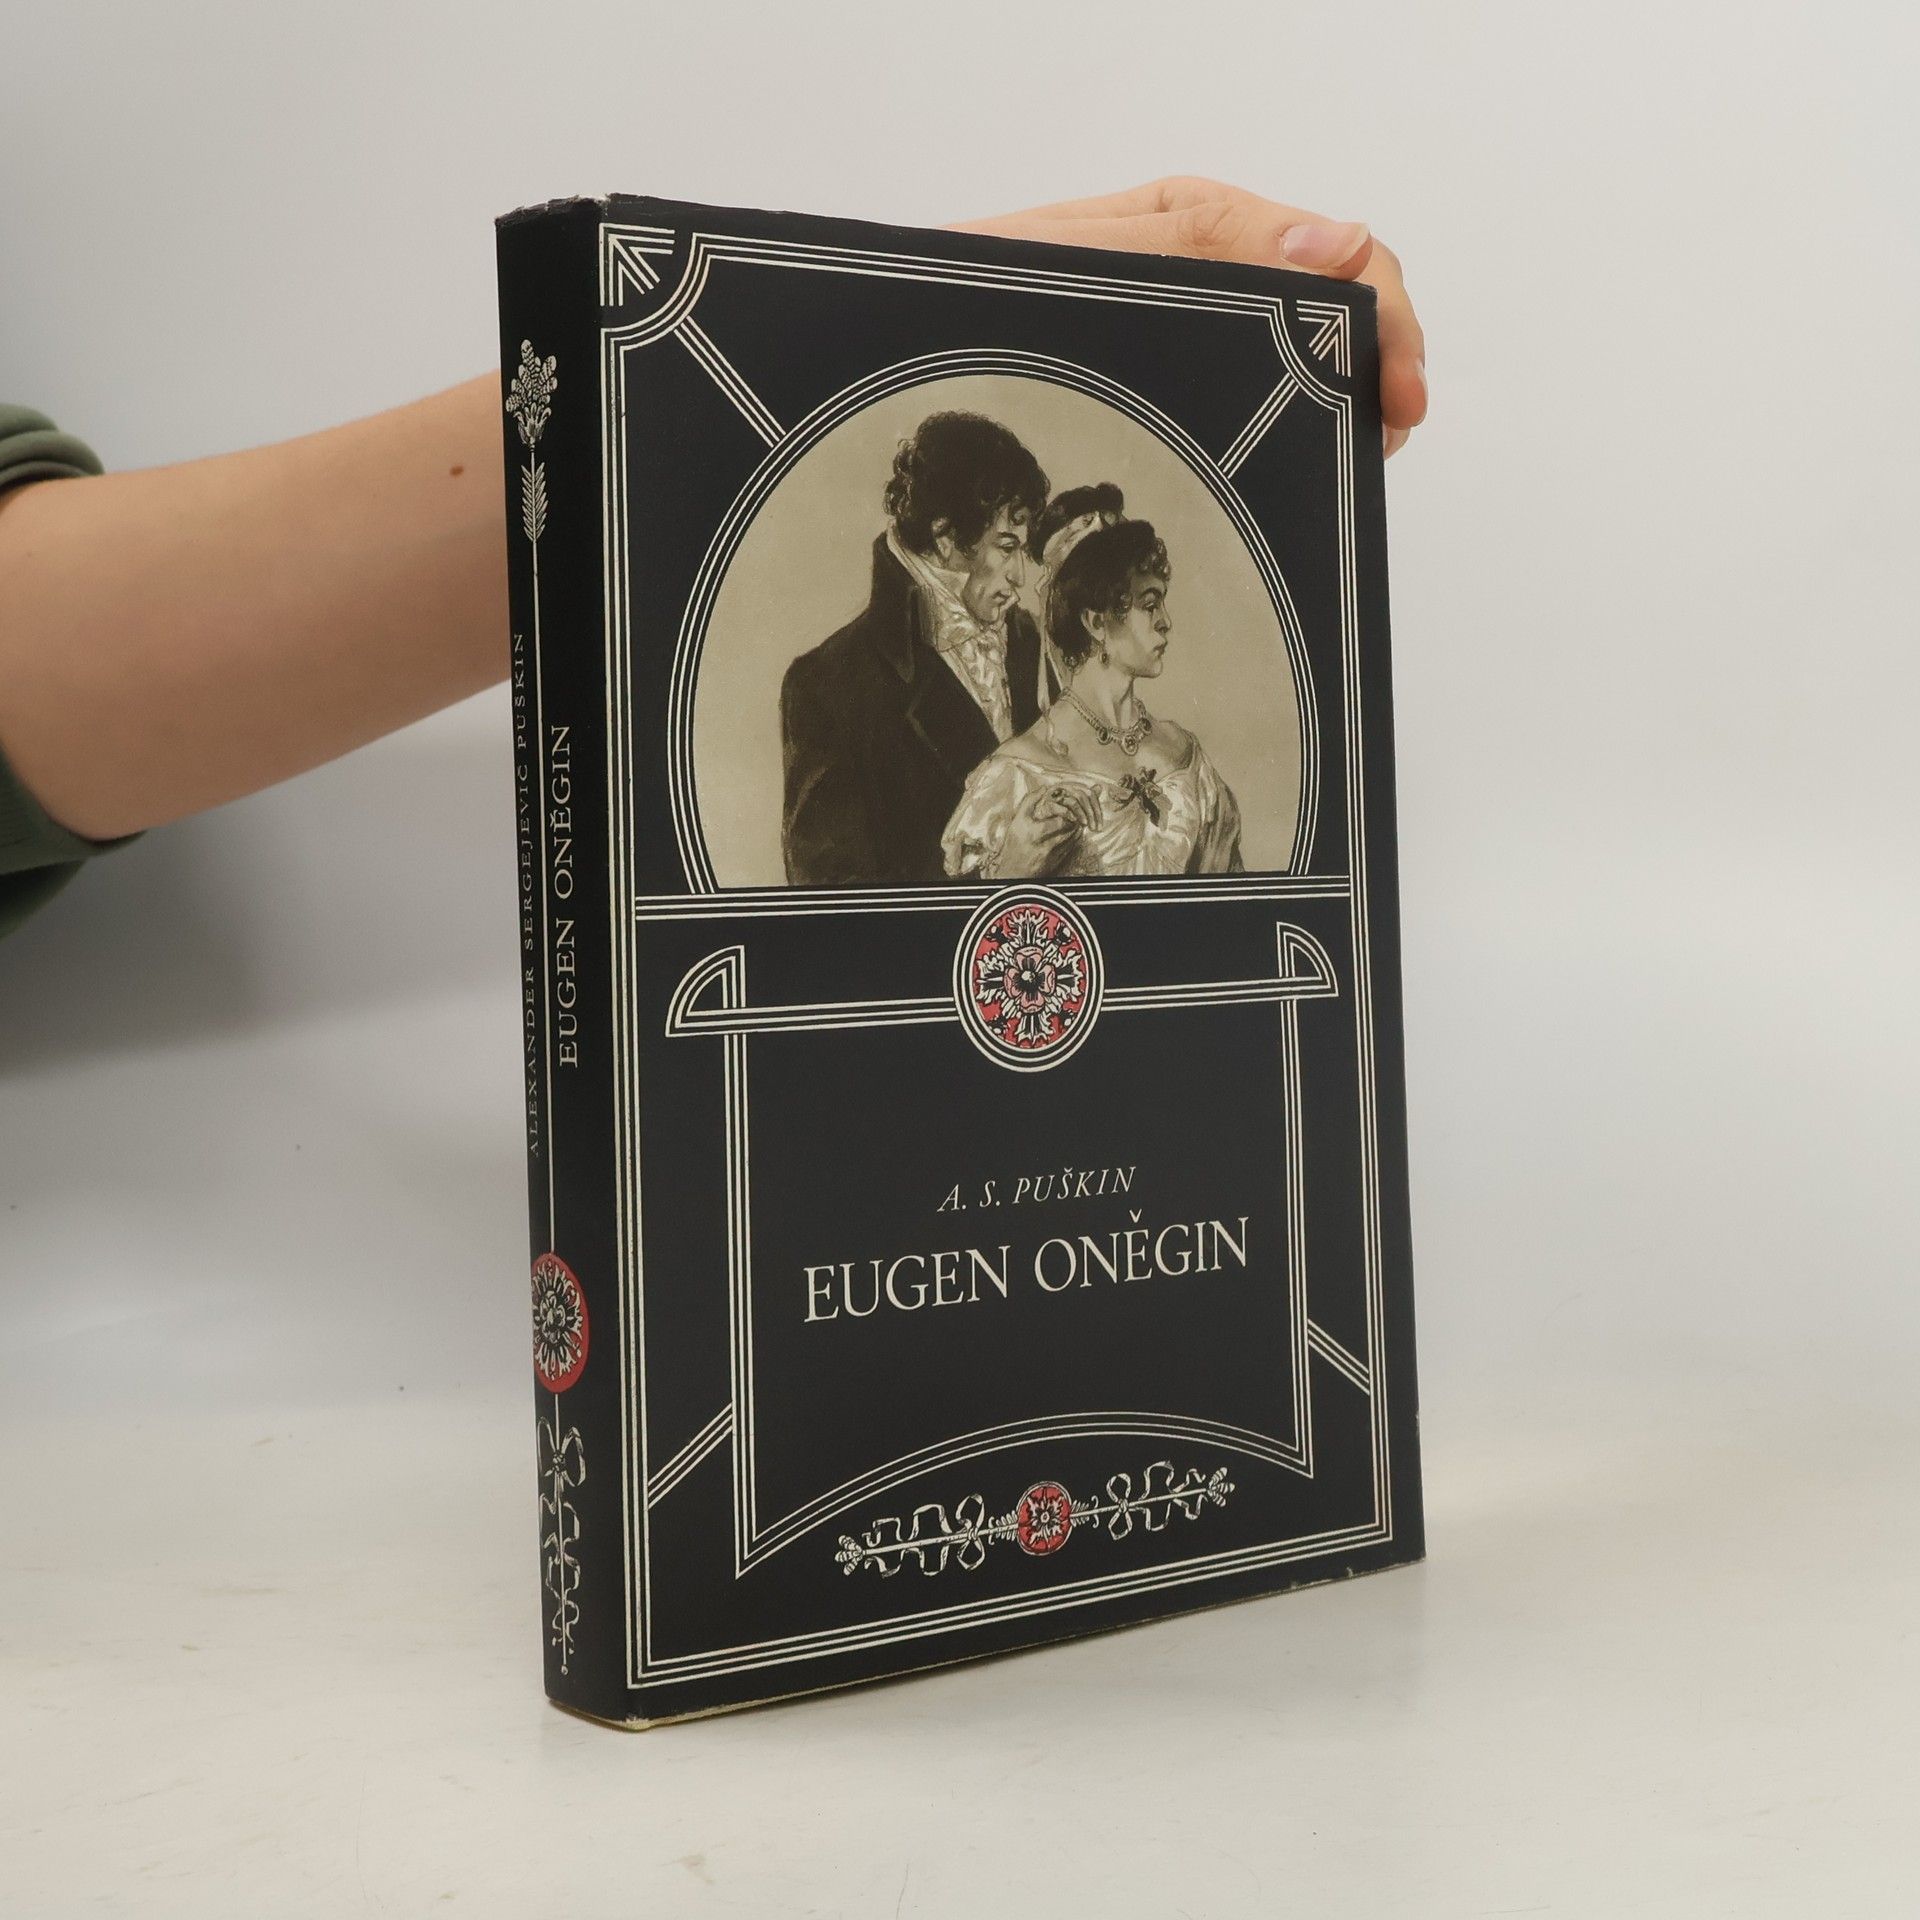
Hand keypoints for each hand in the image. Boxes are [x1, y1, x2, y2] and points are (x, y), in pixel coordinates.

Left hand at [954, 177, 1425, 458]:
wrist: (888, 349)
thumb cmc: (966, 299)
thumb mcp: (1077, 263)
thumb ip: (1198, 244)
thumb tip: (1329, 244)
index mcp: (1189, 225)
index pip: (1327, 248)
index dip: (1380, 314)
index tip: (1398, 387)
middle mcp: (1200, 268)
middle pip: (1333, 297)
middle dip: (1380, 357)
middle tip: (1393, 424)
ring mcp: (1190, 325)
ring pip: (1303, 348)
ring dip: (1347, 393)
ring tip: (1365, 441)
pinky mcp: (1167, 377)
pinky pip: (1254, 388)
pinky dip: (1297, 419)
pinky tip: (1310, 444)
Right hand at [996, 782, 1095, 877]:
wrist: (1014, 874)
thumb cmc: (1014, 845)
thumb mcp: (1016, 821)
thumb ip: (1029, 802)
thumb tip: (1045, 788)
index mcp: (1032, 832)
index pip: (1059, 820)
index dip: (1067, 812)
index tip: (1066, 807)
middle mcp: (1043, 845)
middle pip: (1069, 828)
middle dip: (1074, 818)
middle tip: (1074, 812)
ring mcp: (1052, 856)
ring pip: (1073, 837)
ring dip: (1076, 827)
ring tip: (1074, 820)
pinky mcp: (1057, 863)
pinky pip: (1072, 847)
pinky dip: (1074, 838)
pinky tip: (1071, 832)